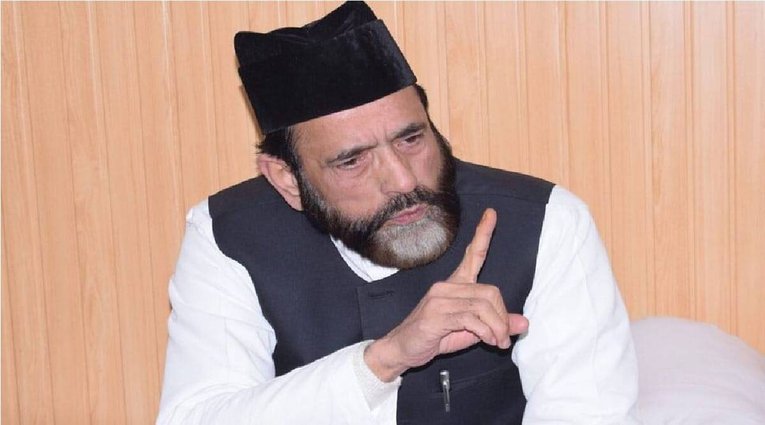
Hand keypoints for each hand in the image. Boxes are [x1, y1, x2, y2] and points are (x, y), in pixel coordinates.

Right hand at [364, 209, 528, 381]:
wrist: (402, 349)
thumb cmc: (435, 337)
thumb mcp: (471, 331)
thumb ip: (495, 324)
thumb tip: (524, 323)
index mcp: (455, 284)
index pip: (472, 255)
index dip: (483, 234)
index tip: (492, 213)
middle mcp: (446, 286)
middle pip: (490, 291)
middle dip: (502, 317)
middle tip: (504, 338)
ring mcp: (440, 299)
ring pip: (483, 305)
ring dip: (496, 327)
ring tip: (497, 342)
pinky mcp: (436, 314)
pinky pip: (472, 318)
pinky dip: (485, 332)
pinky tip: (486, 341)